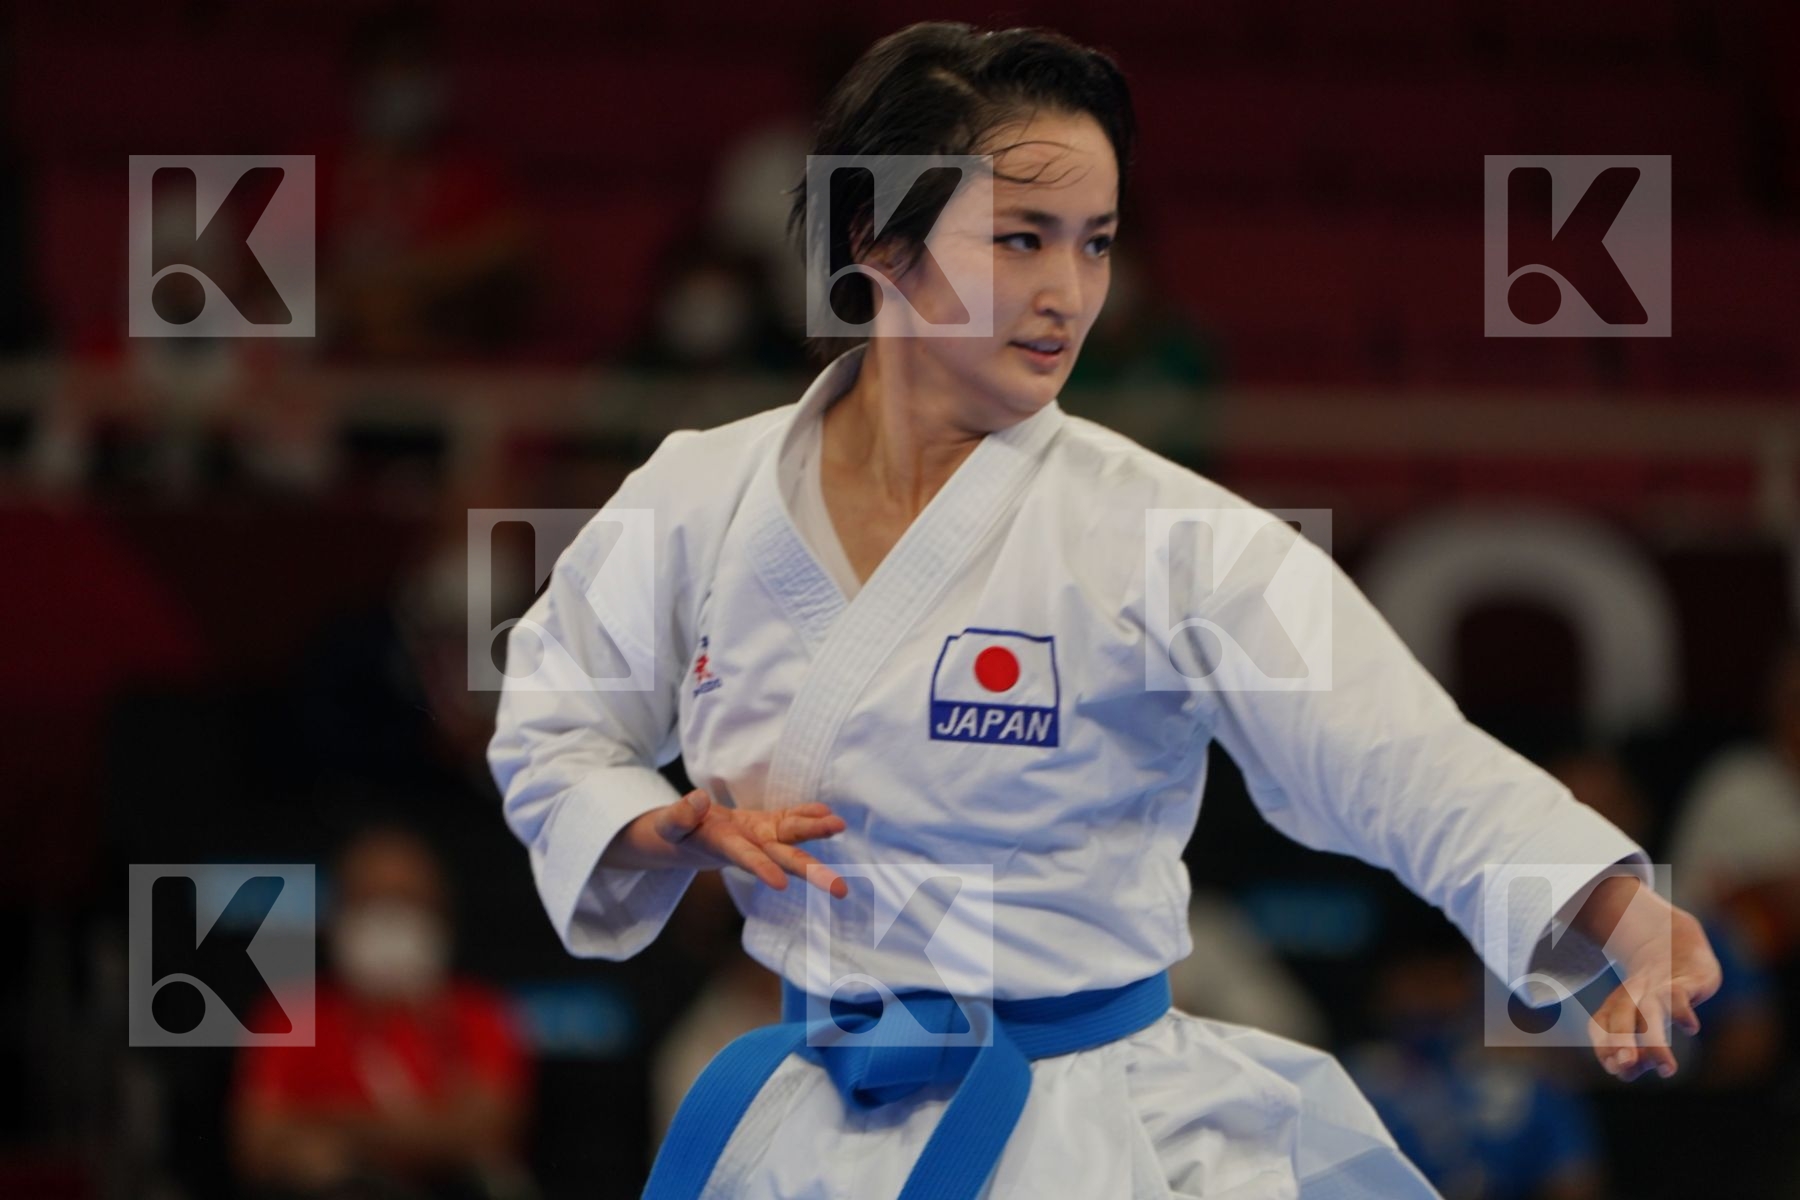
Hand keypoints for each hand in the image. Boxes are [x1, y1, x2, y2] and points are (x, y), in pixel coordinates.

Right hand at [604, 789, 848, 897]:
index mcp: (723, 847)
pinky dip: (807, 814)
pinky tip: (827, 811)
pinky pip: (788, 818)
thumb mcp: (667, 825)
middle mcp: (749, 845)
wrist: (687, 839)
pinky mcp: (765, 823)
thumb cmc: (675, 834)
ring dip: (816, 831)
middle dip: (811, 871)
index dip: (761, 868)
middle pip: (783, 858)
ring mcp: (760, 835)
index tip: (780, 884)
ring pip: (792, 836)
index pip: (745, 859)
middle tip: (840, 889)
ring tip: (840, 826)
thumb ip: (680, 815)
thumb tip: (699, 798)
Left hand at [1577, 880, 1722, 1080]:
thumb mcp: (1643, 1016)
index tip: (1614, 1068)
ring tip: (1667, 1070)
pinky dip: (1683, 1011)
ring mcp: (1659, 986)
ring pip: (1651, 1012)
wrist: (1677, 942)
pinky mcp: (1685, 981)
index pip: (1600, 1026)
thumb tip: (1624, 1072)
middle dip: (1620, 1041)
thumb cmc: (1658, 991)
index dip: (1603, 1047)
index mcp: (1618, 1003)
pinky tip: (1689, 1028)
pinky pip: (1679, 995)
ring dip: (1655, 1040)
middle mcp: (1634, 994)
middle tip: (1626, 1066)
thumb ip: (1635, 1048)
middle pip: (1621, 1017)